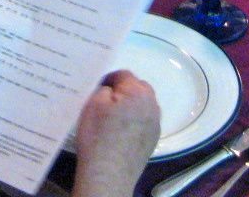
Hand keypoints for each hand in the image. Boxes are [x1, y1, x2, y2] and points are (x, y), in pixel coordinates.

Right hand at [72, 72, 160, 196]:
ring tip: (114, 117)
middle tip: (107, 101)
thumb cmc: (98, 137)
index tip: (97, 89)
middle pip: (139, 87)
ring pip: (144, 104)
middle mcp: (152, 106)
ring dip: (132, 105)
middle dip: (124, 90)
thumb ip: (104, 88)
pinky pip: (145, 120)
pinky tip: (122, 131)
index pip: (123, 74)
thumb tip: (111, 89)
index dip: (109, 79)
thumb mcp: (92, 103)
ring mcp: (155, 124)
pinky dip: (135, 120)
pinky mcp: (153, 140)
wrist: (108, 174)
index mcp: (138, 92)